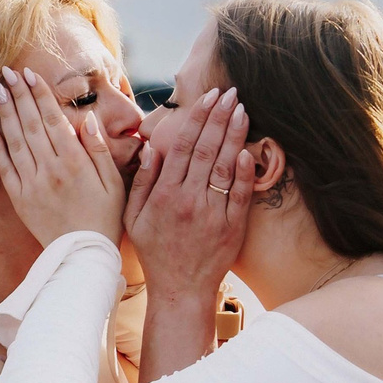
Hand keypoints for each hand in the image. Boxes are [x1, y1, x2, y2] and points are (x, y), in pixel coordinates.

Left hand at [0, 68, 125, 245]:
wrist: (83, 255)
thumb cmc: (105, 218)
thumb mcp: (114, 183)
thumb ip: (99, 150)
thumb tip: (87, 119)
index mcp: (74, 163)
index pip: (53, 120)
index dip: (40, 95)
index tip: (30, 74)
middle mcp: (50, 170)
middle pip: (31, 124)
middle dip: (19, 95)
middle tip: (7, 72)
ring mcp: (32, 184)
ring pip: (15, 141)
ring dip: (5, 113)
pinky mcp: (21, 199)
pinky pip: (5, 168)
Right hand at [125, 86, 251, 306]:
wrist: (180, 290)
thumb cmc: (156, 252)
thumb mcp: (135, 218)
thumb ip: (143, 182)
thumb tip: (152, 148)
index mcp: (164, 194)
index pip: (182, 146)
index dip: (197, 118)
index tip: (208, 97)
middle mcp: (188, 200)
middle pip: (206, 149)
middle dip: (219, 117)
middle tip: (230, 92)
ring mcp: (212, 214)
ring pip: (224, 166)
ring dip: (234, 135)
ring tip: (242, 109)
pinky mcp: (231, 228)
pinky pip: (239, 195)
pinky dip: (244, 172)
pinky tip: (247, 149)